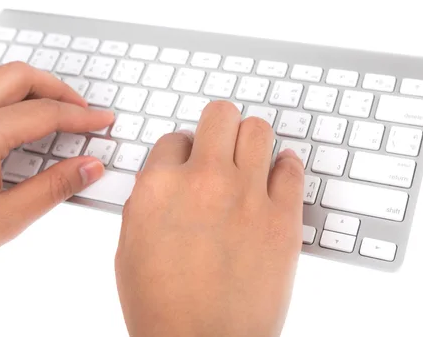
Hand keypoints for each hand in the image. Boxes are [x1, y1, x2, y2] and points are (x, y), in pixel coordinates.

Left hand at [0, 62, 113, 288]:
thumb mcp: (5, 219)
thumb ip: (54, 187)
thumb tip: (89, 168)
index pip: (47, 112)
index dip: (82, 117)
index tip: (102, 121)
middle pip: (20, 76)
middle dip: (57, 88)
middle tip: (80, 110)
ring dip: (25, 82)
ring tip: (46, 103)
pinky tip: (3, 111)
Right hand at [115, 102, 303, 336]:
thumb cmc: (161, 307)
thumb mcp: (130, 247)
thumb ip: (148, 201)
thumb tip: (165, 178)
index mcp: (159, 187)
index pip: (175, 137)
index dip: (183, 150)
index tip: (190, 161)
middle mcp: (204, 181)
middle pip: (220, 115)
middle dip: (219, 126)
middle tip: (221, 143)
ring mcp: (248, 196)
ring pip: (258, 130)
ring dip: (252, 139)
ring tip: (250, 156)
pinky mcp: (283, 219)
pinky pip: (292, 169)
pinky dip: (286, 166)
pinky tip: (278, 172)